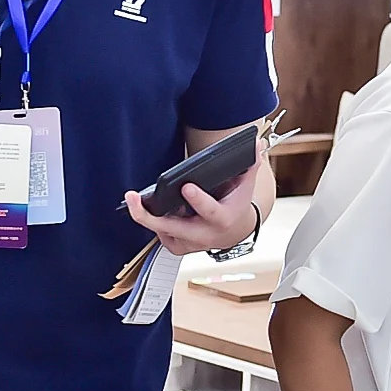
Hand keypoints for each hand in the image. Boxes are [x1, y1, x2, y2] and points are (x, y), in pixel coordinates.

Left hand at [123, 153, 262, 256]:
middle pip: (173, 228)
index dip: (198, 200)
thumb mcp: (245, 184)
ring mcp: (191, 243)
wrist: (235, 230)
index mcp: (222, 218)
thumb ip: (250, 164)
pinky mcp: (180, 247)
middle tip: (134, 198)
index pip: (210, 211)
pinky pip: (162, 237)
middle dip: (150, 216)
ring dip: (148, 218)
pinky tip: (148, 209)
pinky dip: (154, 224)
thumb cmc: (236, 204)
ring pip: (163, 233)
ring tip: (135, 200)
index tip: (186, 186)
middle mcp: (205, 234)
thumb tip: (256, 144)